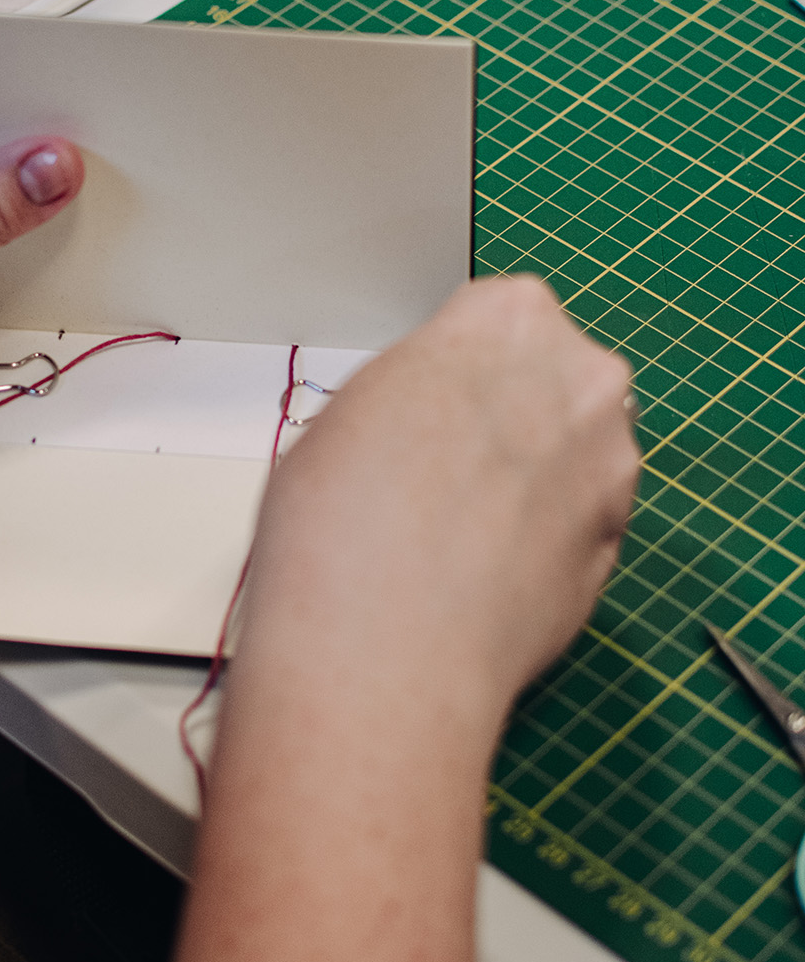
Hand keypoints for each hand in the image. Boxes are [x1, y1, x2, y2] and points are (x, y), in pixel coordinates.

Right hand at [253, 273, 639, 731]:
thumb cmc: (343, 521)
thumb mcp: (351, 410)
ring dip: (531, 476)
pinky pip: (577, 525)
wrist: (379, 647)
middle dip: (508, 412)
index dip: (454, 364)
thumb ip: (418, 391)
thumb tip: (430, 418)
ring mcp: (611, 469)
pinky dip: (541, 541)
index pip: (499, 314)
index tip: (427, 398)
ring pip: (571, 453)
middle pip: (550, 377)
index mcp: (509, 318)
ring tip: (452, 528)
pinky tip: (478, 572)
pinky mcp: (618, 550)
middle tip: (437, 463)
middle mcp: (580, 379)